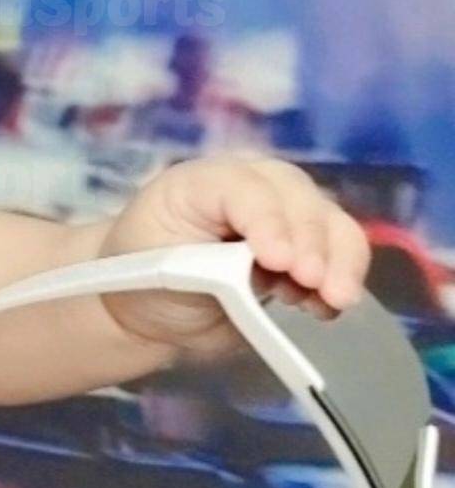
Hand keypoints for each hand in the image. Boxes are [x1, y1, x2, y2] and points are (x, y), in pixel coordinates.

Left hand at [96, 155, 372, 355]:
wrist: (150, 304)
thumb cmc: (143, 277)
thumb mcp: (150, 270)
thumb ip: (199, 268)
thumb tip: (256, 278)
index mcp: (203, 182)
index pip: (243, 188)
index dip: (266, 220)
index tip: (278, 260)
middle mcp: (253, 186)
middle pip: (297, 196)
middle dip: (312, 240)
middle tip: (314, 282)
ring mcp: (286, 213)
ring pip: (329, 220)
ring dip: (339, 259)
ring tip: (333, 300)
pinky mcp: (308, 247)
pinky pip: (340, 252)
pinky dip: (344, 277)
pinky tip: (331, 305)